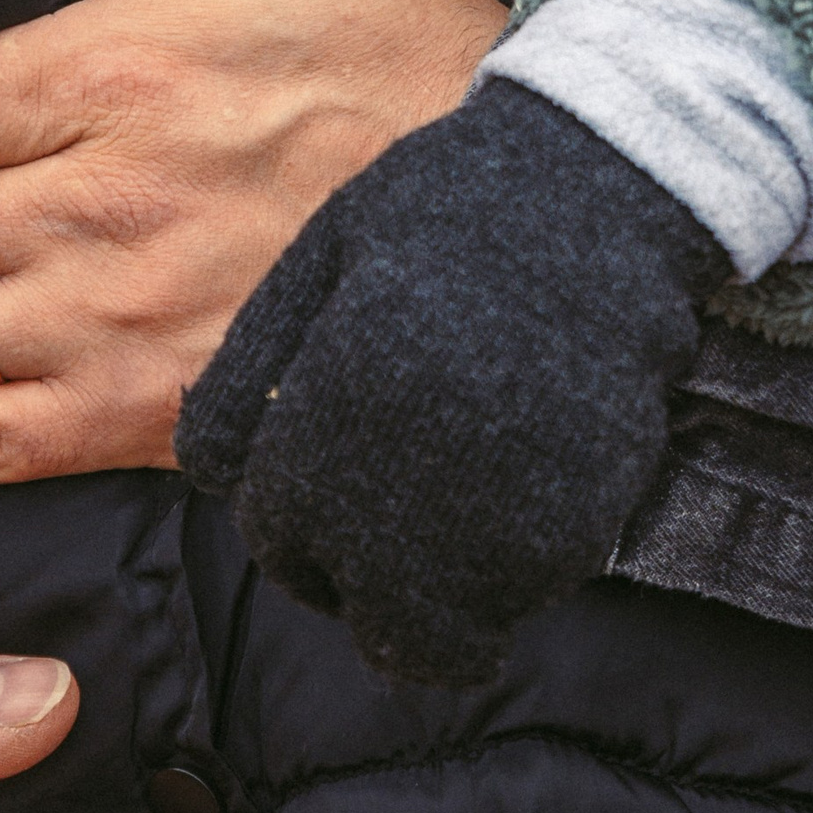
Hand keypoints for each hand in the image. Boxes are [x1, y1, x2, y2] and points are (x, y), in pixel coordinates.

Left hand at [178, 82, 726, 686]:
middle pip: (375, 623)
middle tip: (389, 532)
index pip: (280, 535)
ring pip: (461, 627)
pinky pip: (533, 590)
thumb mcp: (319, 260)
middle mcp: (418, 480)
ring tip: (464, 490)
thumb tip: (213, 483)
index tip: (321, 491)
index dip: (292, 522)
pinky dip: (520, 561)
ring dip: (449, 589)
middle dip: (369, 592)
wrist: (599, 185)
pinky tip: (523, 469)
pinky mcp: (586, 519)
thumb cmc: (443, 210)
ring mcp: (509, 509)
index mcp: (338, 407)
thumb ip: (249, 379)